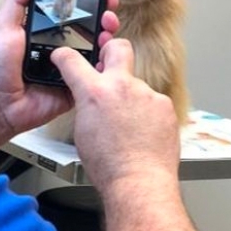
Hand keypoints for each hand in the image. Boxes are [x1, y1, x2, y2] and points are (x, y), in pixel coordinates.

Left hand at [0, 0, 120, 136]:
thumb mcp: (3, 26)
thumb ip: (17, 0)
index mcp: (42, 30)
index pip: (69, 10)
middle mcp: (57, 46)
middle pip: (89, 27)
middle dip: (102, 15)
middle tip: (107, 9)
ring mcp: (67, 67)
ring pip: (95, 50)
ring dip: (106, 38)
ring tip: (107, 29)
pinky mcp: (73, 86)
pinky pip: (93, 76)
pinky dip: (103, 67)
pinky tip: (105, 56)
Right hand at [51, 39, 180, 193]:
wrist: (139, 181)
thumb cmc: (110, 166)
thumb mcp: (82, 132)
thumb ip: (86, 107)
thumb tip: (89, 101)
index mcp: (94, 93)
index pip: (72, 61)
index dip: (65, 56)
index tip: (65, 56)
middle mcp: (122, 87)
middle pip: (119, 49)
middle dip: (112, 51)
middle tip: (109, 62)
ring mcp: (147, 94)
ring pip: (137, 87)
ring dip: (132, 100)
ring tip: (131, 127)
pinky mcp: (164, 106)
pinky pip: (153, 103)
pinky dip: (149, 114)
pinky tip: (145, 132)